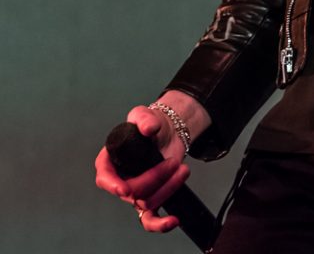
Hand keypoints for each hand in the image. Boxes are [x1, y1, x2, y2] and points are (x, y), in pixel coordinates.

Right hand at [95, 101, 193, 233]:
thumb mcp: (145, 115)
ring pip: (147, 202)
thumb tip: (149, 128)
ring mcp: (136, 192)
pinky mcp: (151, 199)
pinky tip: (173, 220)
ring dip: (169, 187)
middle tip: (173, 162)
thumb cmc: (151, 124)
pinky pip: (150, 220)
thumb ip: (145, 118)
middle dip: (156, 178)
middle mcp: (120, 180)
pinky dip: (160, 224)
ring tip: (182, 168)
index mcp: (111, 161)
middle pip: (133, 191)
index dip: (113, 185)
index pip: (104, 177)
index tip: (124, 188)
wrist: (169, 132)